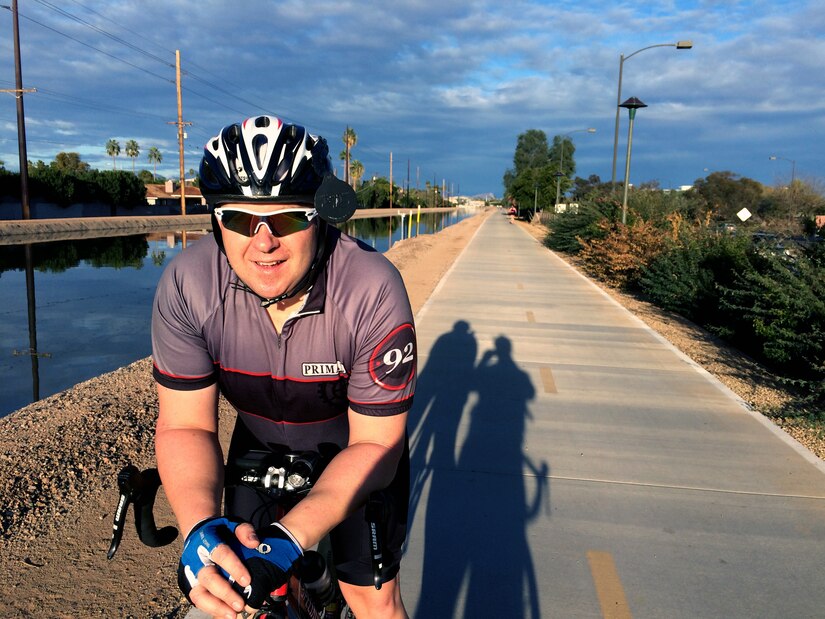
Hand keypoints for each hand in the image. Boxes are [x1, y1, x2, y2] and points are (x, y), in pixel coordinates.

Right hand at [177, 517, 302, 610]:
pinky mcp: (191, 585)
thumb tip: (254, 543)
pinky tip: (225, 614)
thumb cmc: (222, 531)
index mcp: (208, 541)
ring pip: (199, 594)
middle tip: (240, 604)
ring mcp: (192, 574)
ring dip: (215, 606)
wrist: (200, 534)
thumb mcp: (234, 524)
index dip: (233, 567)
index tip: (247, 580)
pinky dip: (211, 609)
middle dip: (224, 592)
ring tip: (232, 615)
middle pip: (208, 578)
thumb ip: (245, 531)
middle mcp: (197, 559)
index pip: (220, 554)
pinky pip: (198, 600)